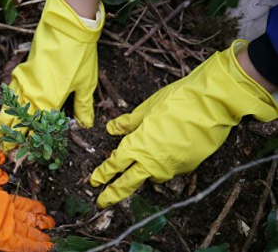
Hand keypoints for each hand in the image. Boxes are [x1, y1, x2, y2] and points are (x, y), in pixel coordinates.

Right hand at [0, 0, 104, 151]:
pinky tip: (6, 106)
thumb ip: (83, 107)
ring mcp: (24, 82)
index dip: (26, 144)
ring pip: (9, 107)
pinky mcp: (21, 70)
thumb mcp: (86, 84)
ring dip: (2, 121)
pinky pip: (11, 91)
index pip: (34, 130)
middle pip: (15, 121)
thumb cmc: (79, 57)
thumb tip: (86, 125)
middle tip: (2, 148)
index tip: (19, 156)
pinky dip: (6, 101)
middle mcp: (33, 95)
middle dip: (7, 136)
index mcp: (49, 103)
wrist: (67, 28)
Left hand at [90, 40, 277, 207]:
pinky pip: (170, 170)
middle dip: (113, 194)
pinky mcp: (188, 167)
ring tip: (137, 172)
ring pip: (151, 178)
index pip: (114, 164)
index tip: (94, 181)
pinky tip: (166, 154)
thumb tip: (111, 129)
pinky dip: (163, 165)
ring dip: (142, 176)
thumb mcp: (145, 109)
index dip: (103, 174)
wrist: (211, 105)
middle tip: (102, 202)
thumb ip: (127, 124)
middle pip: (127, 184)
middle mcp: (152, 162)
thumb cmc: (176, 102)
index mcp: (137, 146)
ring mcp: (171, 168)